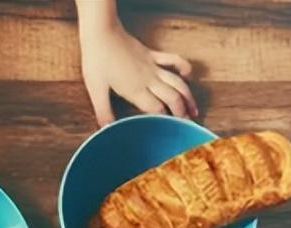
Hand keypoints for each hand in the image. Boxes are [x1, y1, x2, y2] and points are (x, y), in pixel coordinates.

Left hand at [79, 21, 196, 124]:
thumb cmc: (97, 61)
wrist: (102, 34)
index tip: (170, 131)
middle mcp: (149, 79)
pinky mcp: (152, 54)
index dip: (165, 121)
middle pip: (172, 97)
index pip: (156, 109)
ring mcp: (153, 66)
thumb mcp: (96, 91)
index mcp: (135, 90)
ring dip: (188, 96)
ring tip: (194, 109)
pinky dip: (184, 67)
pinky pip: (174, 60)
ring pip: (178, 82)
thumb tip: (106, 131)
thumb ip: (103, 112)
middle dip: (181, 112)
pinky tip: (188, 74)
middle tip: (187, 125)